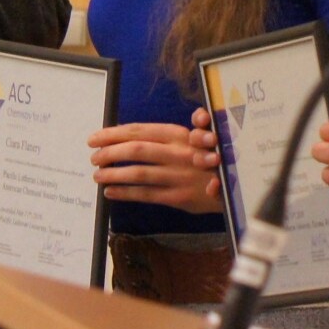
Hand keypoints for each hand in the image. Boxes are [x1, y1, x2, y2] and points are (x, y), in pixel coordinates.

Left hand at [91, 122, 222, 212]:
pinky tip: (110, 191)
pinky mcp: (179, 198)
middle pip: (137, 150)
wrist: (235, 184)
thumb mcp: (195, 139)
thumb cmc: (210, 159)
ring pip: (139, 173)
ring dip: (114, 174)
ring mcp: (178, 176)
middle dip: (110, 152)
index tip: (96, 137)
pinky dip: (126, 192)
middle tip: (93, 156)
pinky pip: (147, 194)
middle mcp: (178, 153)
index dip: (114, 133)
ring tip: (97, 175)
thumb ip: (167, 137)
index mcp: (179, 135)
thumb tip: (132, 134)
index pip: (140, 130)